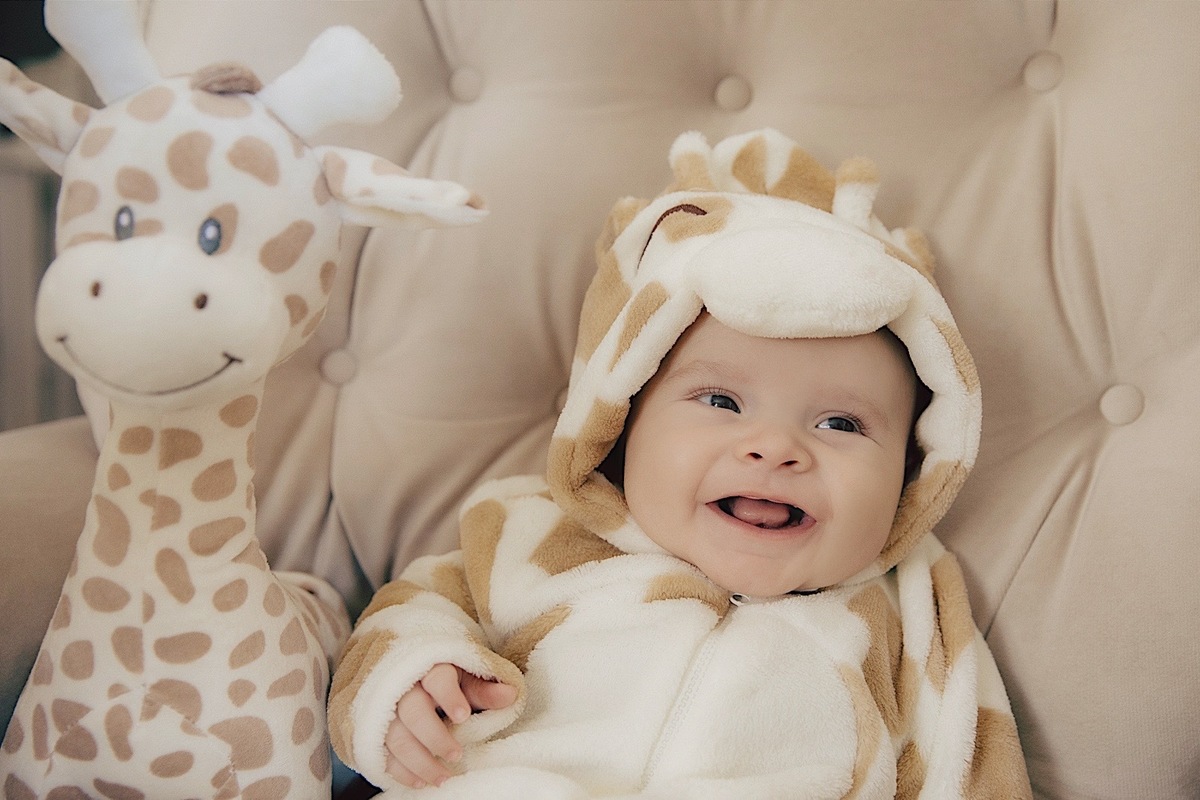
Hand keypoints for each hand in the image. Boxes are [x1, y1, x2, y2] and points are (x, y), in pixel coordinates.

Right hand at [384, 663, 517, 787]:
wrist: (405, 671)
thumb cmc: (442, 676)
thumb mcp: (465, 675)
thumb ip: (485, 688)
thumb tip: (511, 694)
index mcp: (429, 666)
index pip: (437, 679)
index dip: (449, 697)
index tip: (463, 715)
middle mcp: (403, 686)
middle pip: (413, 712)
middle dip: (435, 737)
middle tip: (457, 754)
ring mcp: (385, 708)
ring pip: (396, 737)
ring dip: (420, 762)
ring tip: (443, 777)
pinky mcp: (374, 729)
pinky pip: (383, 753)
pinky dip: (400, 771)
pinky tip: (419, 781)